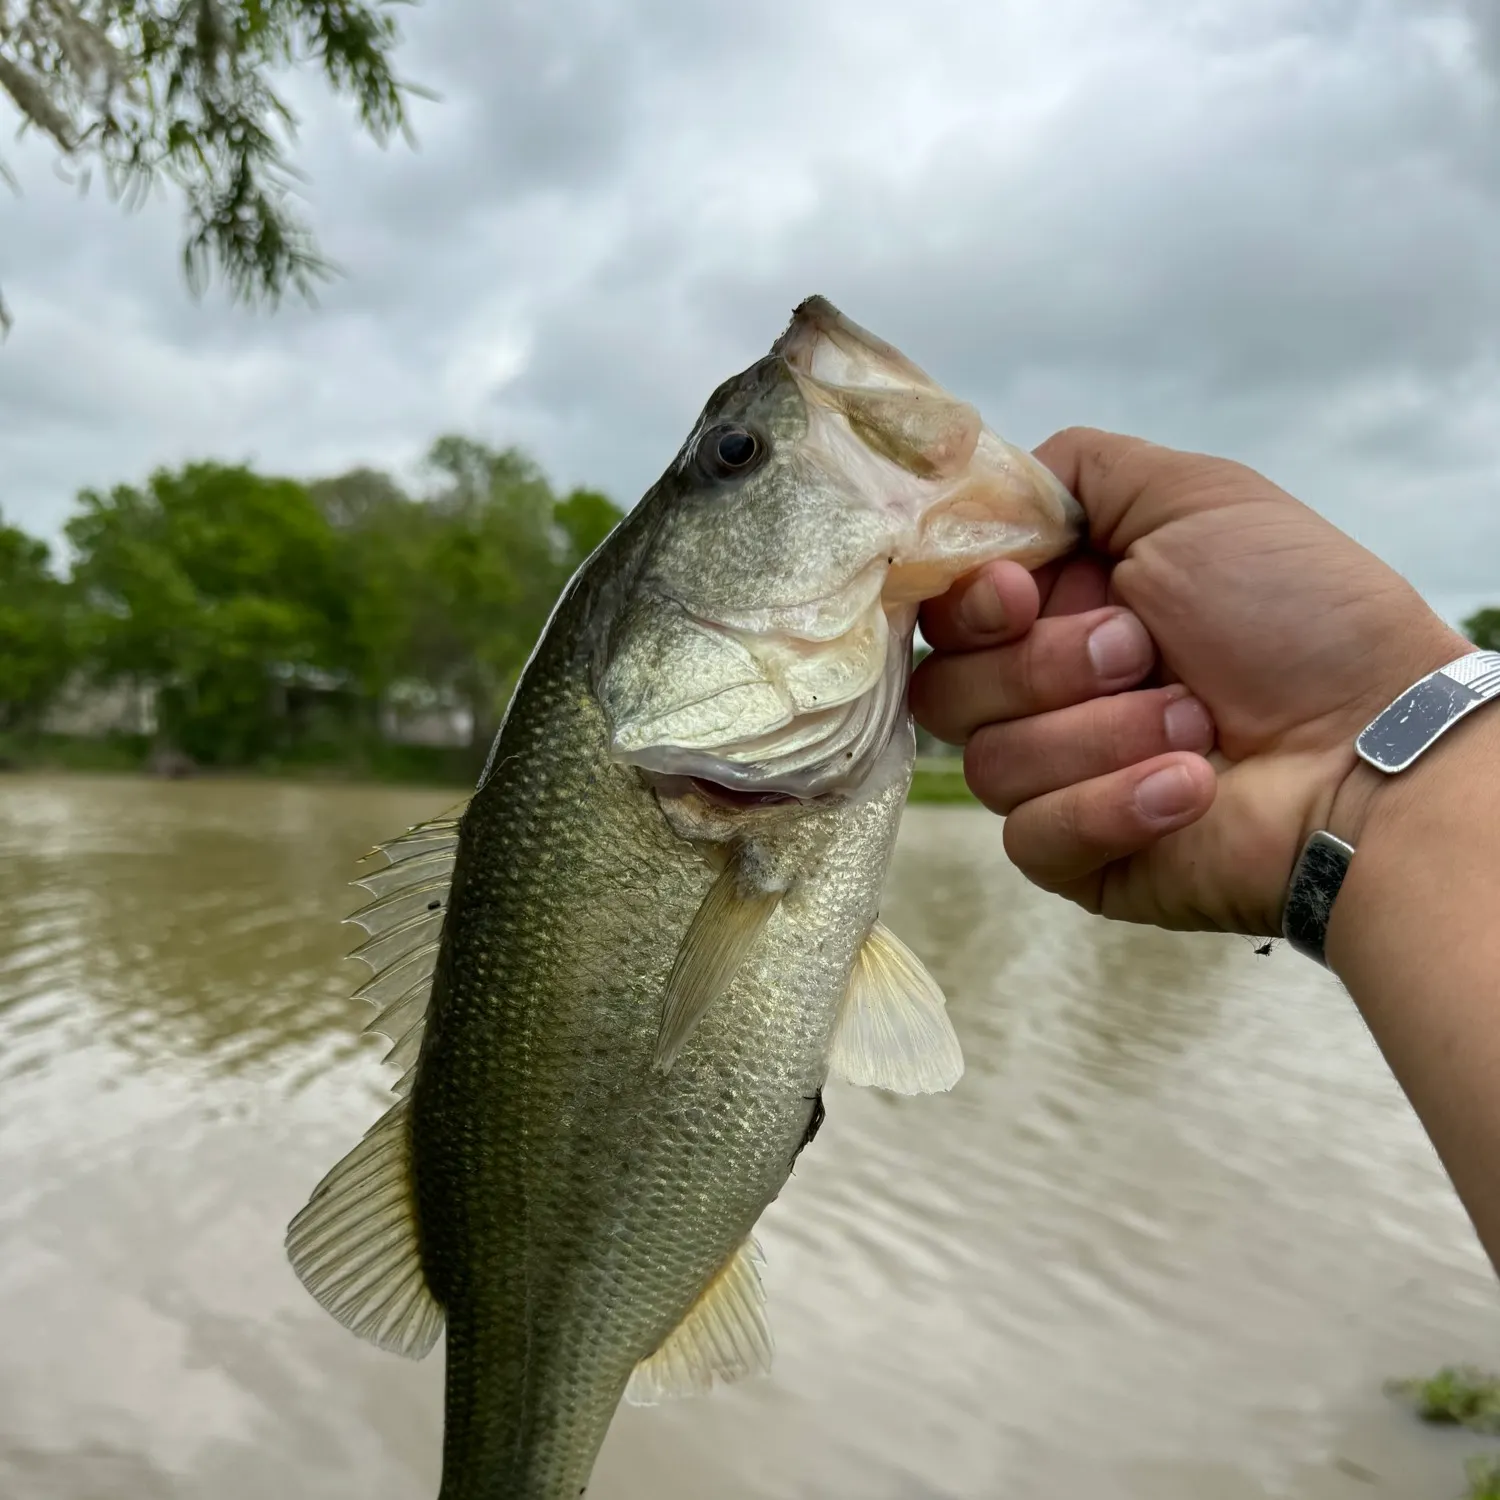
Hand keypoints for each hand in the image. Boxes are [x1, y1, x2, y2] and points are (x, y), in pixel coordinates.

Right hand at [910, 427, 1468, 933]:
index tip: (1018, 595)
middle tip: (1143, 652)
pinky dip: (1114, 806)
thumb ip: (1076, 471)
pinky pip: (1032, 837)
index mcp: (1058, 609)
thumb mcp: (1194, 498)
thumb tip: (987, 493)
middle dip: (1048, 668)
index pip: (942, 614)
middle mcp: (1043, 693)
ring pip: (990, 765)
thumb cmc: (1299, 616)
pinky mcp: (1077, 858)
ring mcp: (1055, 780)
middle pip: (947, 690)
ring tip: (1200, 723)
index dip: (967, 606)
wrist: (1375, 748)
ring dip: (1103, 735)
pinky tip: (1192, 784)